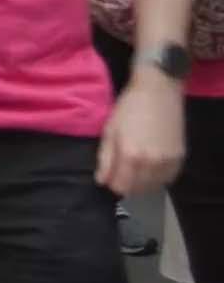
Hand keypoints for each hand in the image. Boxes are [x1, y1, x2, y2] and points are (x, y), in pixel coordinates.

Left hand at [98, 76, 184, 195]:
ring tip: (135, 169)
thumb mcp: (109, 131)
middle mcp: (152, 163)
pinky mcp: (180, 157)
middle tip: (121, 172)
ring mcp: (168, 162)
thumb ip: (105, 159)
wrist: (158, 92)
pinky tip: (150, 168)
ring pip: (153, 187)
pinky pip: (168, 179)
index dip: (112, 184)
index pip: (121, 186)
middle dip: (126, 185)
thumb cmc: (128, 109)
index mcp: (131, 156)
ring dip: (142, 183)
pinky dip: (158, 178)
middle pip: (137, 189)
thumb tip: (101, 181)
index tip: (109, 177)